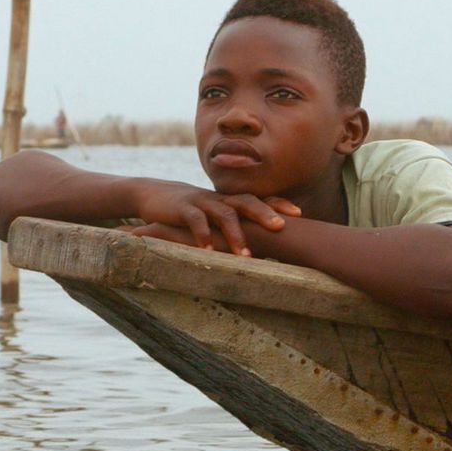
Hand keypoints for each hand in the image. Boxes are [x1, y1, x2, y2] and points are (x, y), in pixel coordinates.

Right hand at [132, 182, 299, 255]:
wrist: (153, 194)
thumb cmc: (190, 210)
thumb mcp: (213, 214)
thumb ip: (233, 224)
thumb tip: (261, 244)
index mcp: (229, 201)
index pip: (258, 198)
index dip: (278, 204)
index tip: (298, 214)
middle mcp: (219, 199)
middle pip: (246, 202)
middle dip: (264, 213)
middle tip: (280, 227)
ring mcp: (201, 202)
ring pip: (223, 214)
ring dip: (235, 234)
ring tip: (245, 256)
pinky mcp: (182, 209)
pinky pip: (195, 221)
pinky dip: (202, 236)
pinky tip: (208, 252)